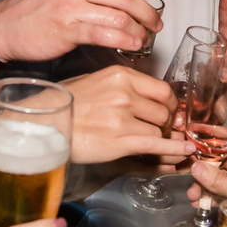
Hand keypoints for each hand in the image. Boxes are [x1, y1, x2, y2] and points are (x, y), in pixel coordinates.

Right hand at [0, 0, 165, 63]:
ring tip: (145, 37)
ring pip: (118, 14)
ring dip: (138, 28)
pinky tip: (133, 45)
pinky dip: (124, 39)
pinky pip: (105, 33)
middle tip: (157, 23)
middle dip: (147, 10)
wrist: (1, 28)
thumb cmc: (32, 8)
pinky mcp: (67, 28)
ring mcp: (69, 4)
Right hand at [63, 66, 193, 163]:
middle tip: (161, 131)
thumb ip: (121, 85)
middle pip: (164, 110)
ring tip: (159, 143)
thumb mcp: (94, 80)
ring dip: (162, 138)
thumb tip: (146, 96)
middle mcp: (124, 93)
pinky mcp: (119, 140)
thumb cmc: (65, 104)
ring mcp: (122, 117)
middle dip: (166, 123)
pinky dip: (173, 149)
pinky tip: (184, 151)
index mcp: (120, 75)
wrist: (42, 124)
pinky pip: (155, 145)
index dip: (170, 104)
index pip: (162, 89)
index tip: (169, 112)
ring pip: (160, 129)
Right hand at [188, 135, 226, 226]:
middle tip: (187, 172)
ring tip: (193, 195)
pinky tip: (200, 203)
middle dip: (206, 166)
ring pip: (223, 177)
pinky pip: (225, 192)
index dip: (215, 137)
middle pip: (225, 159)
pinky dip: (212, 196)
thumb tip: (197, 168)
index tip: (195, 135)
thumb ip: (221, 181)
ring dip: (206, 184)